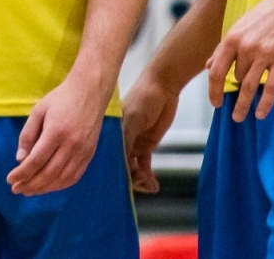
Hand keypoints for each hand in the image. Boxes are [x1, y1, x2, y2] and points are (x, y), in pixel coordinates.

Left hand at [6, 74, 105, 196]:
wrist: (90, 92)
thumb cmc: (60, 99)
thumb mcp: (38, 111)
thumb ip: (27, 135)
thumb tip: (20, 159)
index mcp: (56, 132)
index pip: (36, 161)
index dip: (22, 173)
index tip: (10, 179)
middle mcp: (71, 145)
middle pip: (48, 173)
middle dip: (30, 185)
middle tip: (16, 189)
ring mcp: (83, 152)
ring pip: (61, 179)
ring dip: (44, 189)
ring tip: (29, 191)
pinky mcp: (89, 155)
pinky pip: (74, 177)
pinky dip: (60, 185)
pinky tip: (48, 187)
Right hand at [121, 75, 179, 192]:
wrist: (163, 87)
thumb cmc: (144, 98)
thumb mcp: (133, 117)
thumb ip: (127, 139)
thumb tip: (121, 163)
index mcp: (112, 134)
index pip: (110, 157)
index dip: (114, 172)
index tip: (119, 183)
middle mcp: (121, 142)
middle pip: (120, 167)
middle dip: (128, 180)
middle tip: (139, 181)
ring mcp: (133, 145)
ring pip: (133, 170)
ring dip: (140, 180)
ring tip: (148, 184)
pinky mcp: (146, 146)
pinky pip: (145, 166)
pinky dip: (149, 177)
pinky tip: (154, 186)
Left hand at [206, 0, 273, 121]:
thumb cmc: (269, 11)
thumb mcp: (241, 25)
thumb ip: (225, 46)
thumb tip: (209, 65)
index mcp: (232, 37)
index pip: (216, 70)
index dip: (213, 90)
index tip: (216, 102)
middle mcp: (245, 46)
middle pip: (235, 79)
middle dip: (236, 92)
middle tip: (236, 108)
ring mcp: (264, 53)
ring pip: (249, 86)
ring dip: (244, 105)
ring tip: (241, 117)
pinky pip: (271, 87)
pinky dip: (265, 103)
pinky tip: (260, 114)